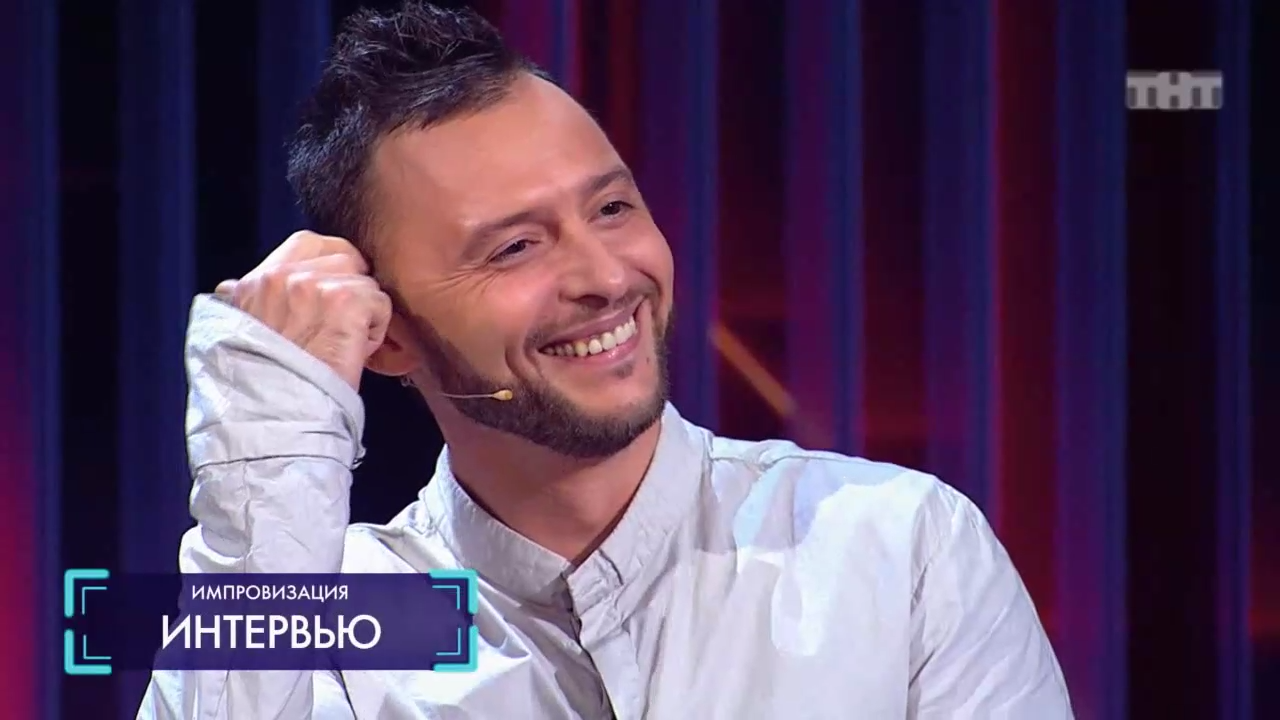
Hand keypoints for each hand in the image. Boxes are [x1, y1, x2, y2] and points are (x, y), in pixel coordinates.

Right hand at [215, 231, 392, 389]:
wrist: (278, 417)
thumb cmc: (268, 385)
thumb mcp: (243, 335)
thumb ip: (247, 303)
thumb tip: (228, 286)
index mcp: (256, 282)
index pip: (306, 242)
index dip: (330, 263)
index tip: (334, 293)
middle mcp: (282, 277)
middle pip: (343, 255)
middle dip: (352, 287)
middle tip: (341, 325)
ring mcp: (313, 285)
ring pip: (364, 281)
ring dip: (364, 312)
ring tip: (344, 344)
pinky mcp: (345, 300)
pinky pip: (380, 302)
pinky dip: (377, 331)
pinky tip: (356, 352)